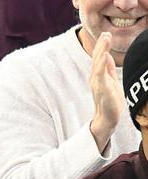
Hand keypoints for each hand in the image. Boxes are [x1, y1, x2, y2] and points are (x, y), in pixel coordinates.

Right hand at [88, 32, 124, 153]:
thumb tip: (106, 56)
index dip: (102, 46)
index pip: (99, 58)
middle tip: (105, 33)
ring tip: (105, 39)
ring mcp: (97, 83)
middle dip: (101, 45)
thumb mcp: (110, 81)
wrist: (108, 119)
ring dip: (101, 50)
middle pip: (97, 58)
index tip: (106, 34)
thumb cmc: (110, 102)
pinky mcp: (101, 88)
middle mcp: (95, 78)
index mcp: (98, 76)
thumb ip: (107, 69)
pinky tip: (104, 55)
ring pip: (98, 63)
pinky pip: (100, 74)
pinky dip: (101, 64)